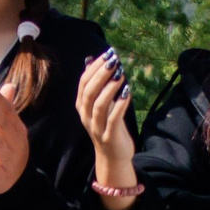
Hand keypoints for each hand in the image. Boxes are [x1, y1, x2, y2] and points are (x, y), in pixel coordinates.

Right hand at [76, 52, 137, 209]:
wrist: (113, 155)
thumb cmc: (108, 125)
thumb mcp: (100, 103)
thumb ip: (96, 84)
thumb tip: (90, 60)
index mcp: (82, 106)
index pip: (83, 83)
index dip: (94, 68)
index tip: (108, 54)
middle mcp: (86, 116)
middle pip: (89, 92)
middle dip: (101, 74)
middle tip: (114, 61)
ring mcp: (96, 128)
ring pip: (98, 105)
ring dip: (110, 88)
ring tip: (121, 74)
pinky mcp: (109, 137)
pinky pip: (113, 119)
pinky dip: (119, 105)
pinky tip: (127, 92)